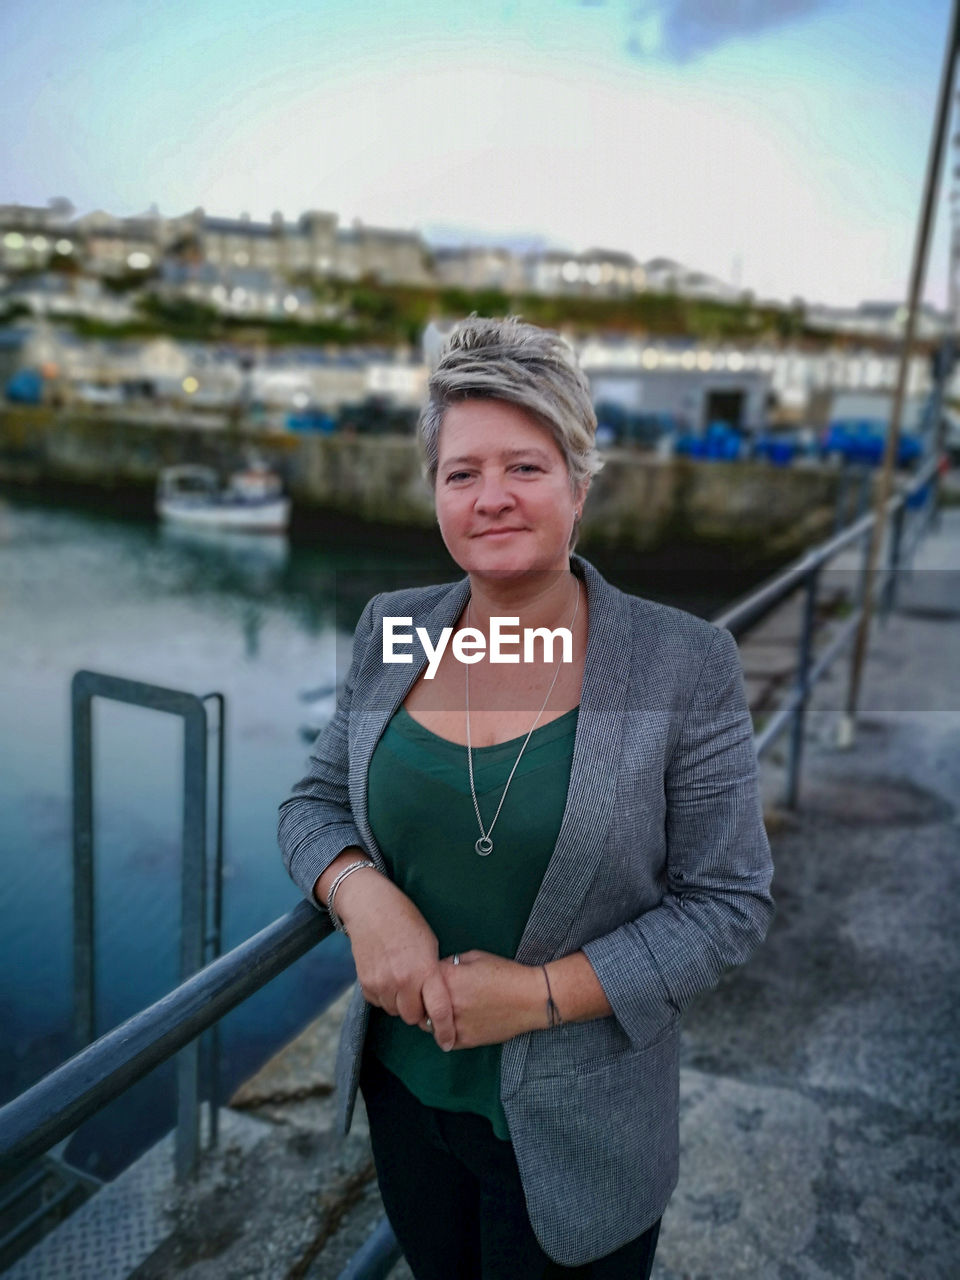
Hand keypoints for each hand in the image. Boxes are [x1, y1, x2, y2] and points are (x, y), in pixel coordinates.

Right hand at [334, 870, 455, 1049]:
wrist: (371, 907)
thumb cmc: (407, 921)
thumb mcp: (430, 944)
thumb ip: (434, 974)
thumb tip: (436, 999)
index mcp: (424, 970)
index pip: (439, 1011)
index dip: (445, 1031)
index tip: (448, 1043)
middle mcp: (402, 981)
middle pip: (413, 1017)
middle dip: (419, 1011)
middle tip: (421, 995)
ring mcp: (381, 983)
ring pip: (395, 1011)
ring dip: (401, 1003)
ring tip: (403, 979)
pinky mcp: (365, 983)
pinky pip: (378, 1002)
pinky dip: (385, 995)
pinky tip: (388, 975)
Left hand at [421, 950, 543, 1049]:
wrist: (530, 999)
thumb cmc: (505, 973)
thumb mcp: (476, 956)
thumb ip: (452, 962)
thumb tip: (437, 970)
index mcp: (448, 977)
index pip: (420, 978)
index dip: (424, 978)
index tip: (429, 978)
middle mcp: (448, 1002)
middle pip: (419, 1004)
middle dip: (422, 999)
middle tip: (430, 997)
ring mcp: (455, 1023)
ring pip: (428, 1024)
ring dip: (431, 1017)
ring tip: (443, 1010)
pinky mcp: (465, 1040)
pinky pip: (443, 1039)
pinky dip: (444, 1032)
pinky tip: (454, 1023)